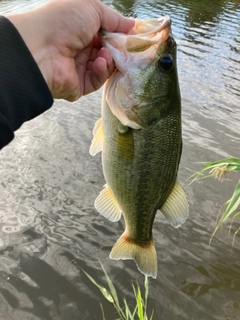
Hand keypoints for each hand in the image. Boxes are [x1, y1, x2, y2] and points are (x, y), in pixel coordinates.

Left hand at [7, 0, 133, 100]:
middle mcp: (80, 50)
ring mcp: (79, 69)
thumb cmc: (62, 22)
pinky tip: (99, 62)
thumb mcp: (92, 8)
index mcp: (81, 30)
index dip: (119, 36)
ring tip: (105, 53)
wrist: (40, 48)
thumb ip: (113, 18)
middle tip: (124, 48)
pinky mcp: (79, 86)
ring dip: (109, 60)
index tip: (131, 37)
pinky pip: (97, 81)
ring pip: (105, 68)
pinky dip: (101, 71)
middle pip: (108, 53)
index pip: (106, 36)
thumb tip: (132, 25)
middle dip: (117, 50)